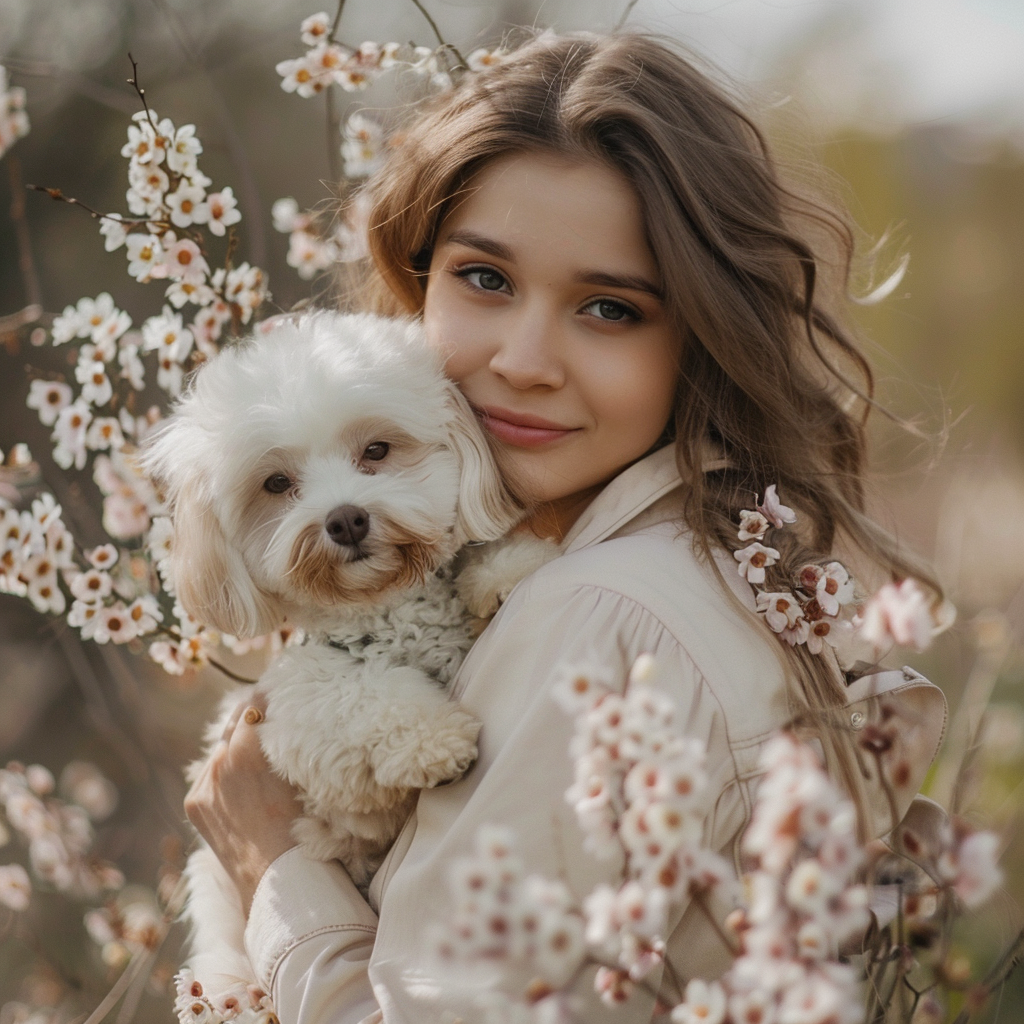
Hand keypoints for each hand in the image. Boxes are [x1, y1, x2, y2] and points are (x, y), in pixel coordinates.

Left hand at [184, 692, 302, 914]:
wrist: (279, 883)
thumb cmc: (306, 829)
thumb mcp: (304, 774)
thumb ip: (288, 742)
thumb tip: (287, 718)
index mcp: (250, 749)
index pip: (256, 702)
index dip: (270, 695)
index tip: (281, 689)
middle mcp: (222, 759)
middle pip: (237, 719)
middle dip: (254, 716)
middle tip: (272, 713)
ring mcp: (204, 782)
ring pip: (223, 748)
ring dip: (238, 745)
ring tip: (259, 755)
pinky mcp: (195, 802)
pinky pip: (211, 774)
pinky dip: (224, 773)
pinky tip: (243, 785)